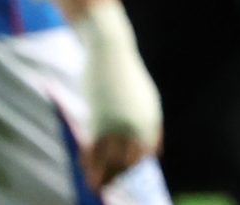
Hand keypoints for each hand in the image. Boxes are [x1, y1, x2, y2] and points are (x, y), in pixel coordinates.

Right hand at [73, 1, 162, 188]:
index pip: (148, 152)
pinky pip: (96, 151)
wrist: (111, 52)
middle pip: (131, 160)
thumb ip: (148, 123)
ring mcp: (120, 124)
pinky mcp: (101, 121)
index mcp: (152, 118)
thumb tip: (153, 150)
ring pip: (112, 160)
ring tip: (96, 187)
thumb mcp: (144, 98)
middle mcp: (139, 124)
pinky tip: (86, 171)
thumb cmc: (123, 76)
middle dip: (119, 176)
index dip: (135, 166)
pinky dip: (91, 164)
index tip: (125, 176)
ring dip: (104, 177)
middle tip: (107, 186)